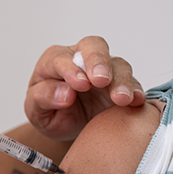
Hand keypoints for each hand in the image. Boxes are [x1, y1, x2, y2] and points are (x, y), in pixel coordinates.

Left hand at [25, 36, 144, 140]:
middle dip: (98, 61)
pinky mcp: (120, 85)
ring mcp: (104, 71)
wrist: (65, 126)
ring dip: (120, 80)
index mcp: (54, 61)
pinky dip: (136, 90)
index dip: (71, 69)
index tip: (80, 84)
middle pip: (93, 47)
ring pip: (117, 64)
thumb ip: (43, 98)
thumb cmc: (48, 113)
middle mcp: (81, 60)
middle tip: (101, 80)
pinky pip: (132, 83)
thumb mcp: (36, 110)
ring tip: (121, 98)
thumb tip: (64, 94)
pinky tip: (137, 100)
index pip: (62, 58)